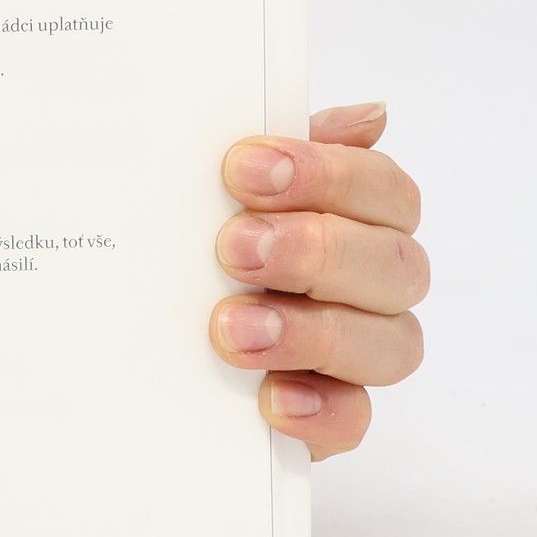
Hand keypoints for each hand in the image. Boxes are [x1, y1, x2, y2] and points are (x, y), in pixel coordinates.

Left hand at [212, 102, 426, 457]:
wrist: (141, 327)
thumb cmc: (200, 235)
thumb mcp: (218, 183)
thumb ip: (280, 148)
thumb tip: (369, 115)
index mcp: (356, 214)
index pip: (383, 188)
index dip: (325, 173)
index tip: (244, 168)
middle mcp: (371, 281)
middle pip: (394, 265)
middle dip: (314, 250)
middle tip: (234, 247)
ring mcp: (359, 350)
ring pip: (389, 344)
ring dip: (310, 332)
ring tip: (232, 327)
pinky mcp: (332, 412)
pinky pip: (355, 420)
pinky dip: (318, 409)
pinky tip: (269, 397)